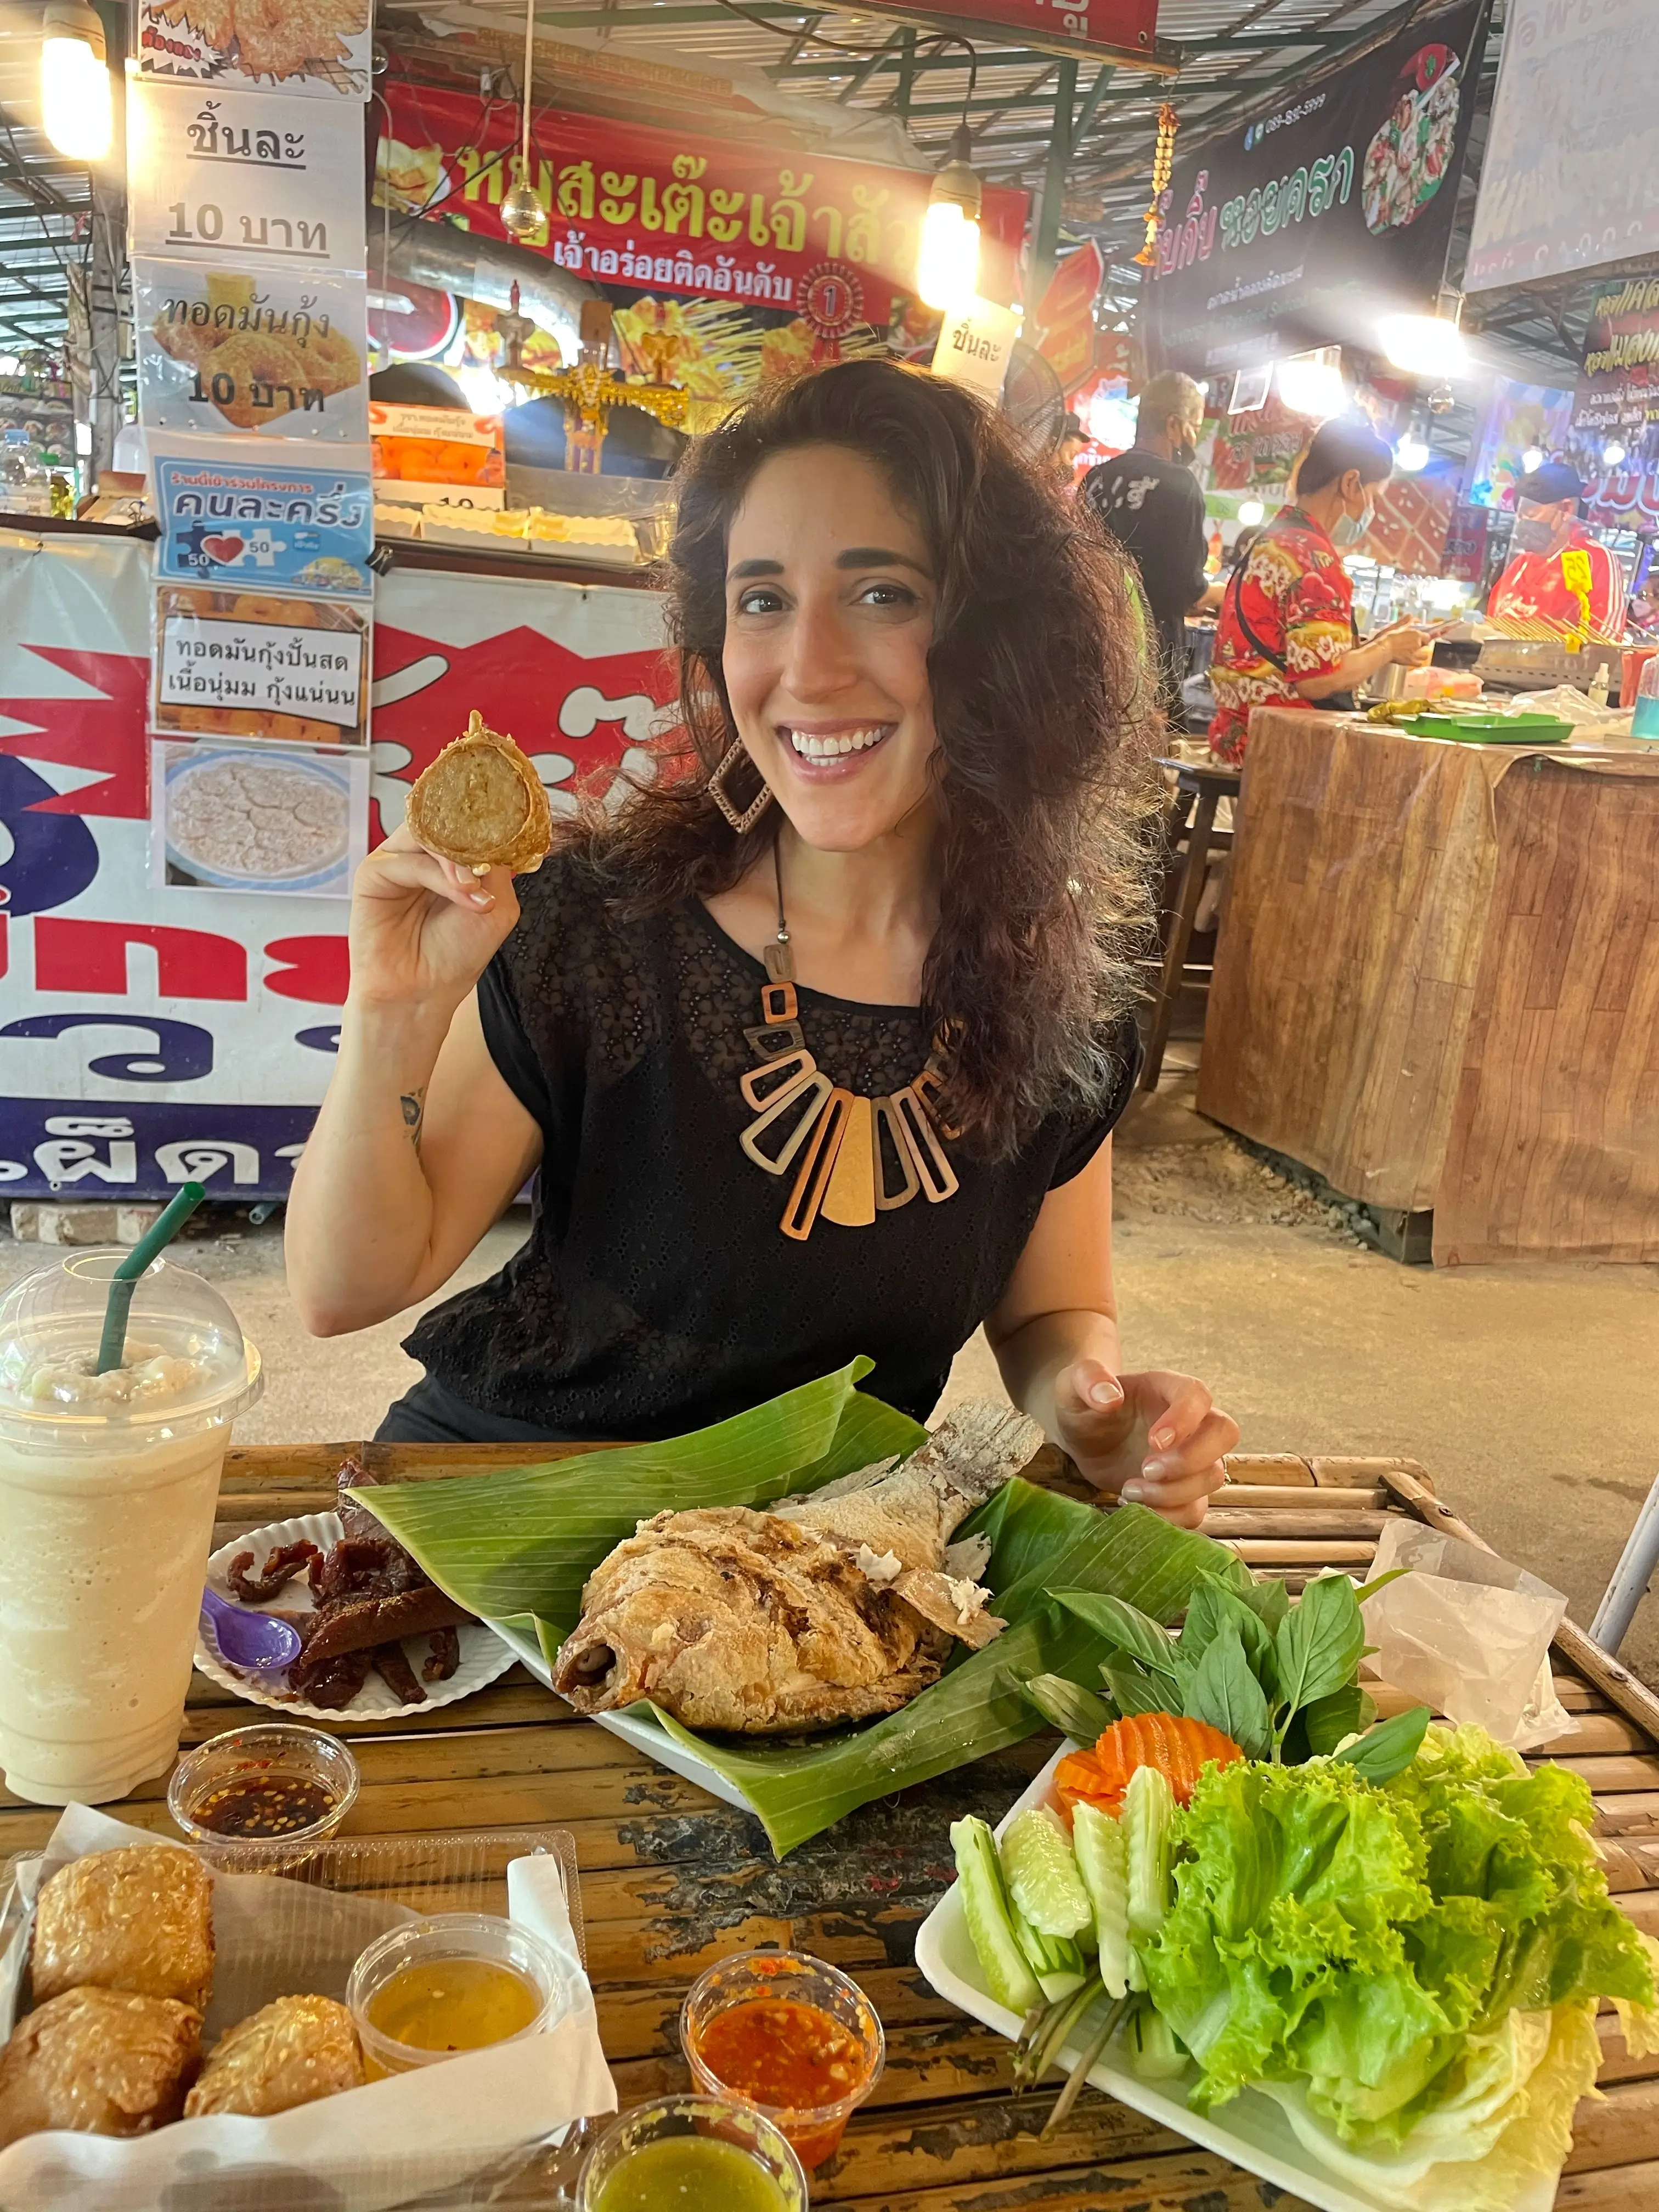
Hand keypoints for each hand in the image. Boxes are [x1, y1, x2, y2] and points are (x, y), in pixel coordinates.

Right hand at [347, 824, 520, 1018]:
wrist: (422, 993)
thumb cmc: (456, 954)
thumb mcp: (496, 905)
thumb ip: (495, 865)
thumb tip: (494, 832)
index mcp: (451, 856)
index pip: (467, 819)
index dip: (489, 820)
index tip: (513, 828)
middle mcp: (423, 853)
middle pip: (445, 818)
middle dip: (473, 839)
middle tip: (490, 867)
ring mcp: (398, 860)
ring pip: (428, 833)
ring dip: (458, 859)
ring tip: (475, 890)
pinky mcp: (374, 873)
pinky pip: (408, 860)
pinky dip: (439, 876)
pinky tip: (462, 896)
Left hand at [1052, 1359, 1237, 1528]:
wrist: (1083, 1440)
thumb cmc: (1084, 1407)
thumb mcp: (1073, 1386)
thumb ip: (1087, 1380)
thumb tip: (1109, 1396)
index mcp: (1168, 1389)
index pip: (1198, 1395)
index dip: (1185, 1419)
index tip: (1155, 1441)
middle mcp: (1191, 1422)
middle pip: (1224, 1433)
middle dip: (1191, 1458)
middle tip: (1147, 1470)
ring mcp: (1192, 1458)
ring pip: (1212, 1476)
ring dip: (1174, 1492)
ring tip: (1128, 1490)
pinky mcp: (1183, 1490)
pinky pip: (1196, 1509)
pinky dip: (1170, 1517)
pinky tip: (1136, 1509)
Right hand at [1386, 625, 1433, 666]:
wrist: (1384, 649)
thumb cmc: (1389, 637)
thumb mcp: (1397, 626)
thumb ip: (1406, 621)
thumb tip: (1411, 616)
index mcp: (1417, 635)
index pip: (1427, 636)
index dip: (1424, 636)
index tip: (1420, 636)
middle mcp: (1418, 644)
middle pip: (1426, 645)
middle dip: (1423, 645)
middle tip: (1416, 644)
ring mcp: (1415, 654)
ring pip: (1425, 655)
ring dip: (1422, 654)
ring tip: (1416, 653)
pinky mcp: (1410, 662)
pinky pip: (1419, 663)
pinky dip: (1417, 662)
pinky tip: (1414, 660)